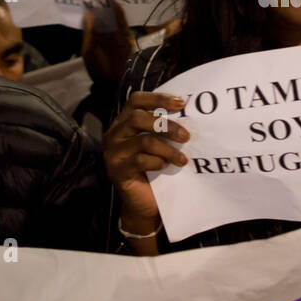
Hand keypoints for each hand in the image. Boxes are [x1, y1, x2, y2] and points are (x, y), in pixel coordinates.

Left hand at [81, 0, 135, 85]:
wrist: (112, 82)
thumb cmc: (97, 68)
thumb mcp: (88, 50)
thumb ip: (89, 32)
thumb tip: (87, 13)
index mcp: (94, 38)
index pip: (93, 21)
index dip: (91, 9)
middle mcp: (105, 35)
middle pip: (104, 17)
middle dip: (102, 6)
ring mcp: (116, 36)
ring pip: (113, 19)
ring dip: (111, 8)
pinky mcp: (125, 37)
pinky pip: (122, 24)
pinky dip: (120, 15)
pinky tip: (116, 4)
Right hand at [102, 91, 190, 228]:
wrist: (143, 202)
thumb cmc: (154, 167)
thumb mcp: (158, 143)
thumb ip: (163, 127)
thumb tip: (187, 112)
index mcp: (123, 122)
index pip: (136, 100)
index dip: (158, 98)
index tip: (181, 103)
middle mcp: (114, 134)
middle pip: (138, 118)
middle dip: (166, 125)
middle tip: (186, 136)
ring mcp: (113, 153)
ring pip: (143, 141)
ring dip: (168, 149)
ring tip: (182, 159)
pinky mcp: (117, 171)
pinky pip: (140, 161)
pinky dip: (158, 162)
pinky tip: (166, 166)